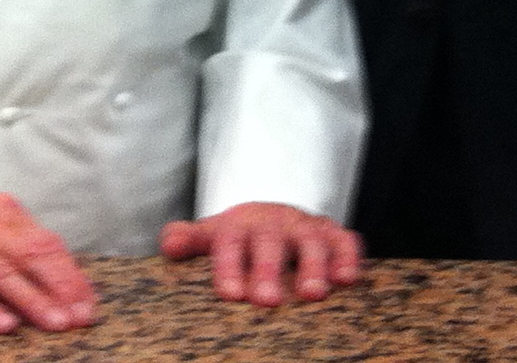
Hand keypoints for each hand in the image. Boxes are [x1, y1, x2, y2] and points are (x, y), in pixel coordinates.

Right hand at [0, 191, 98, 334]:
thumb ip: (19, 241)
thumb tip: (60, 274)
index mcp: (4, 214)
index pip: (47, 245)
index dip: (71, 275)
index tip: (89, 303)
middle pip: (32, 258)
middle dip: (61, 289)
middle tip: (80, 318)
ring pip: (3, 275)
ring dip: (33, 301)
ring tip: (55, 324)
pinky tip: (4, 326)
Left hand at [160, 201, 361, 307]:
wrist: (273, 215)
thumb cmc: (239, 238)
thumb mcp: (213, 236)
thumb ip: (190, 240)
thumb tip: (169, 245)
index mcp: (239, 224)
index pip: (230, 240)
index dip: (230, 266)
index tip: (230, 295)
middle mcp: (273, 222)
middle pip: (270, 240)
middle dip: (268, 269)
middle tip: (266, 301)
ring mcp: (305, 226)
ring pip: (310, 240)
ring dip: (312, 266)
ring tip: (312, 295)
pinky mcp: (333, 233)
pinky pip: (345, 240)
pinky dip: (347, 257)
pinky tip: (347, 279)